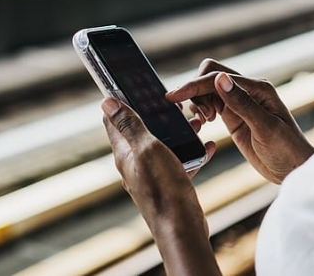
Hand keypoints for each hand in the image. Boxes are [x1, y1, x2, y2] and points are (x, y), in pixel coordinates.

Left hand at [101, 98, 216, 235]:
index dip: (121, 101)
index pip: (114, 120)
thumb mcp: (146, 148)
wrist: (182, 227)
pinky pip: (181, 161)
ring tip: (197, 122)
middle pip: (143, 130)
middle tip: (177, 104)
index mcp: (125, 153)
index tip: (134, 85)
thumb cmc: (162, 188)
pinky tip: (207, 145)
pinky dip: (193, 151)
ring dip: (179, 131)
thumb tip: (106, 101)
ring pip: (164, 144)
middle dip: (158, 114)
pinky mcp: (170, 183)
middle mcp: (135, 163)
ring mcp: (153, 174)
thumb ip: (129, 125)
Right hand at [167, 59, 313, 183]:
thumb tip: (220, 80)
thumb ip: (242, 104)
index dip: (194, 85)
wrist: (293, 169)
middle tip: (201, 117)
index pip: (218, 77)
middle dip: (196, 90)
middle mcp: (248, 91)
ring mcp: (240, 103)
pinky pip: (211, 104)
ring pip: (208, 89)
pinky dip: (201, 110)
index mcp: (258, 88)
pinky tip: (203, 123)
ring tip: (204, 122)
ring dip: (198, 101)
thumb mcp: (265, 128)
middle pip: (211, 75)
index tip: (173, 97)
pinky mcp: (233, 116)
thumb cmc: (286, 149)